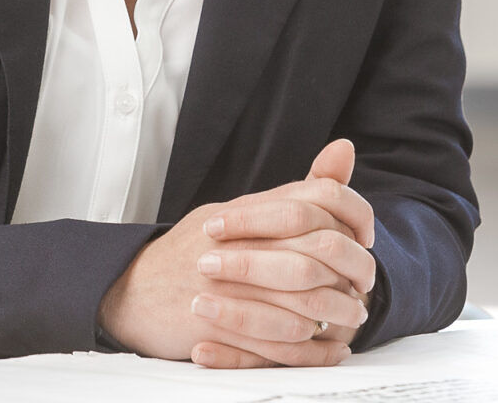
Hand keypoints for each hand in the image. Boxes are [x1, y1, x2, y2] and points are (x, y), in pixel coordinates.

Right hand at [98, 140, 373, 367]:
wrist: (132, 290)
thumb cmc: (187, 251)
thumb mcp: (235, 211)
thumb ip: (292, 191)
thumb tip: (344, 149)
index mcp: (244, 210)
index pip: (314, 199)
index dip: (349, 215)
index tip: (363, 235)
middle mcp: (238, 241)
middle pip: (317, 248)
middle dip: (351, 269)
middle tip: (365, 282)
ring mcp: (229, 284)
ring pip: (305, 297)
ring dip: (338, 310)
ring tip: (354, 316)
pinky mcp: (221, 324)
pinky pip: (280, 339)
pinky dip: (312, 346)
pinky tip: (328, 346)